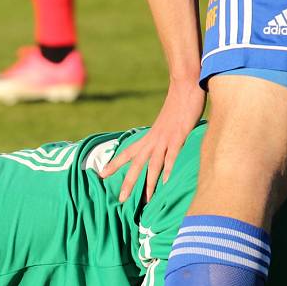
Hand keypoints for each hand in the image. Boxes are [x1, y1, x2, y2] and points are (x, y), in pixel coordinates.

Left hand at [102, 79, 204, 201]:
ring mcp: (165, 139)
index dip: (114, 164)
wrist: (185, 85)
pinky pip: (172, 155)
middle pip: (136, 164)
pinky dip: (169, 169)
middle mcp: (153, 139)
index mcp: (149, 136)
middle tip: (120, 199)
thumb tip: (161, 145)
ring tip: (146, 200)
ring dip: (149, 183)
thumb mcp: (165, 124)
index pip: (127, 153)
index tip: (101, 175)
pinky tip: (166, 182)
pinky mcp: (179, 136)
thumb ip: (162, 136)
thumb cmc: (178, 105)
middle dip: (128, 182)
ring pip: (153, 165)